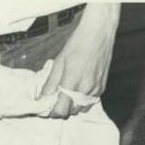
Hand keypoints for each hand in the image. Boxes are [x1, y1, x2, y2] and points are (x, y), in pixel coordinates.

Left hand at [40, 3, 119, 117]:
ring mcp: (95, 89)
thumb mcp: (59, 62)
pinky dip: (81, 102)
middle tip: (54, 100)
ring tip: (65, 96)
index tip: (46, 107)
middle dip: (60, 109)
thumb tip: (42, 98)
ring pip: (80, 109)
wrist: (99, 32)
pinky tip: (77, 91)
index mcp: (72, 82)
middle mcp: (86, 89)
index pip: (61, 110)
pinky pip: (90, 103)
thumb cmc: (78, 43)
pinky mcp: (102, 87)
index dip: (52, 112)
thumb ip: (50, 83)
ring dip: (71, 107)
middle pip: (70, 112)